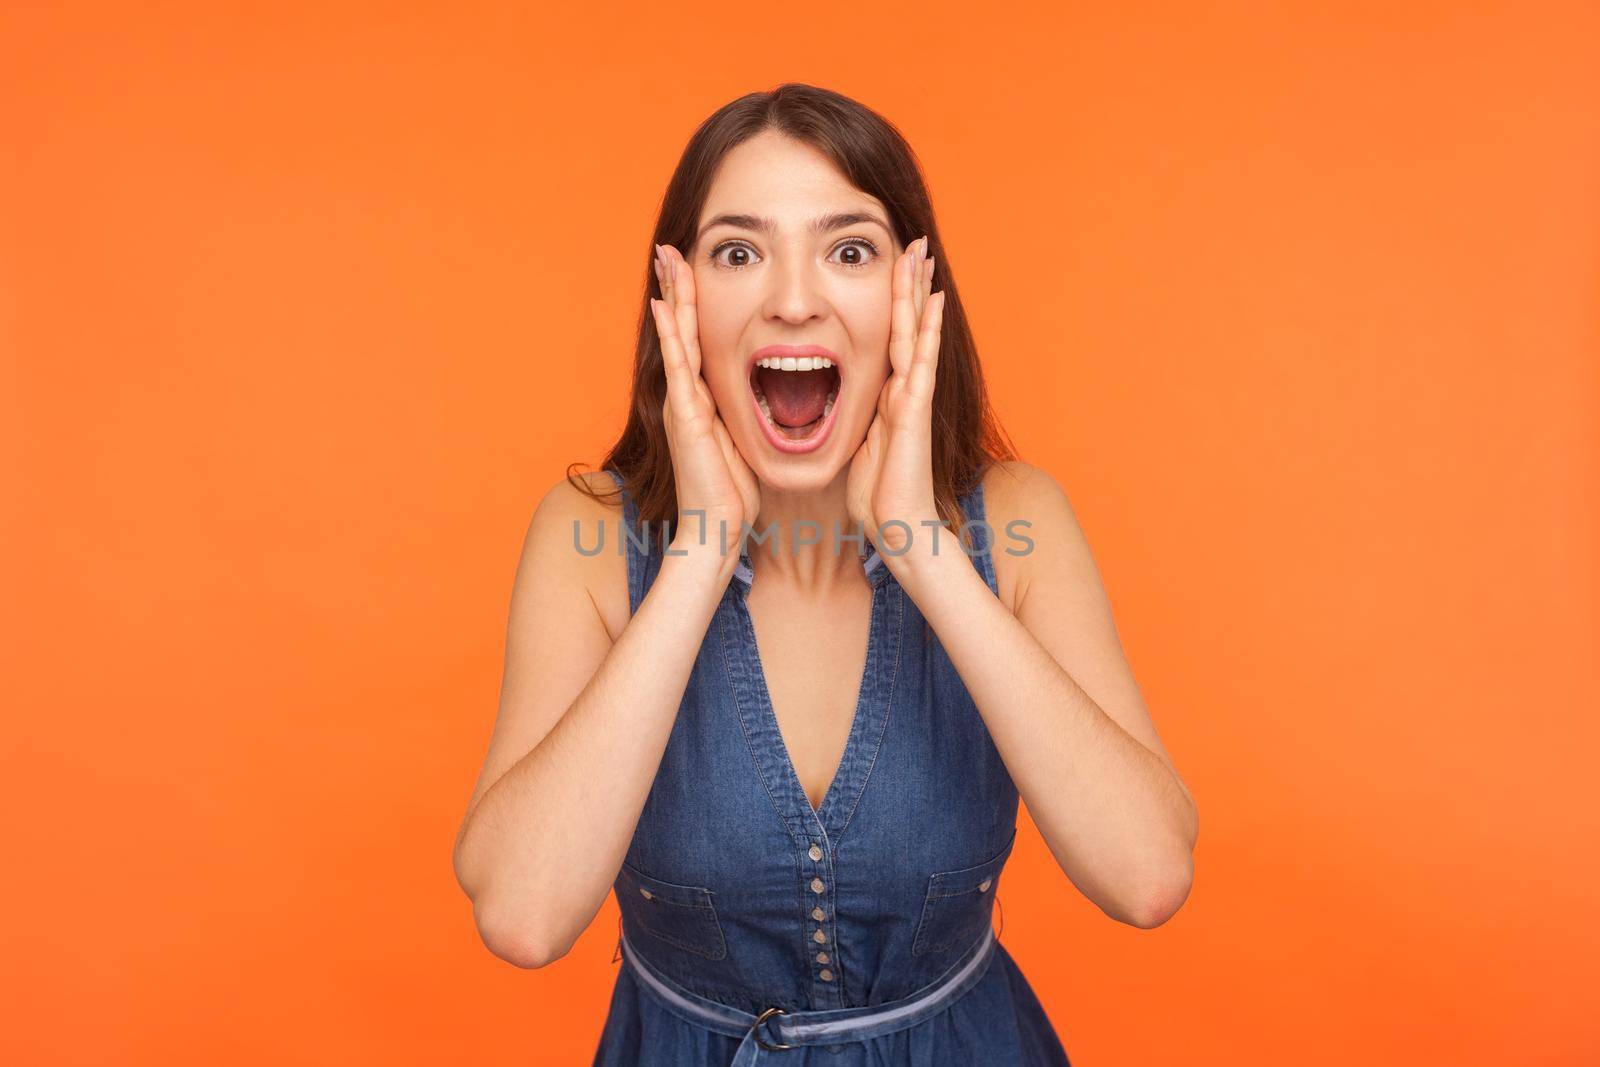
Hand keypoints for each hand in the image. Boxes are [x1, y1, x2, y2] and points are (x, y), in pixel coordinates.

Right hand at [651, 243, 759, 553]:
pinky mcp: (685, 416)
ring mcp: (683, 403)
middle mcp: (689, 395)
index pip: (700, 340)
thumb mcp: (744, 444)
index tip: (694, 270)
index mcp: (705, 400)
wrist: (718, 530)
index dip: (695, 305)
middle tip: (670, 247)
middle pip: (682, 328)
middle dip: (677, 288)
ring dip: (671, 296)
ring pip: (677, 337)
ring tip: (665, 258)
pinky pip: (678, 366)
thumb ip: (747, 420)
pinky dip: (670, 334)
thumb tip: (767, 404)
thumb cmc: (734, 495)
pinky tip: (662, 304)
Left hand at [847, 235, 943, 554]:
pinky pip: (919, 359)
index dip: (891, 305)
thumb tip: (834, 410)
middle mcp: (903, 390)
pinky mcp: (914, 409)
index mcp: (887, 398)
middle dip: (909, 286)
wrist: (897, 528)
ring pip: (914, 332)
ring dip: (918, 292)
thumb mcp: (858, 449)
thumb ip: (855, 424)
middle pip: (906, 326)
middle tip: (914, 244)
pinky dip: (926, 327)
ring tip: (922, 255)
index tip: (892, 270)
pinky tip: (933, 298)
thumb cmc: (877, 498)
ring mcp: (912, 396)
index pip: (889, 339)